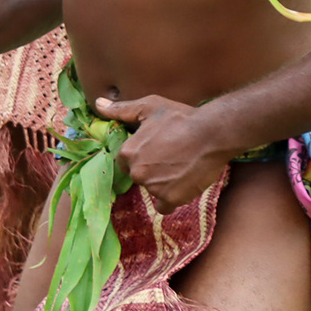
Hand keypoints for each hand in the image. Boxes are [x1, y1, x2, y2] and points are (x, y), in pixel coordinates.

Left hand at [99, 95, 231, 211]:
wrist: (212, 134)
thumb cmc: (180, 118)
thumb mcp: (148, 107)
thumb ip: (121, 109)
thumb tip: (98, 104)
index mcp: (128, 152)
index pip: (124, 162)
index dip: (138, 157)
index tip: (153, 152)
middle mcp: (137, 172)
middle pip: (138, 176)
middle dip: (150, 170)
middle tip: (169, 158)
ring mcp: (153, 187)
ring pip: (152, 189)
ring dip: (162, 183)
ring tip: (180, 168)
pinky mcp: (171, 198)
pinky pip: (164, 206)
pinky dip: (170, 200)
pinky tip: (179, 187)